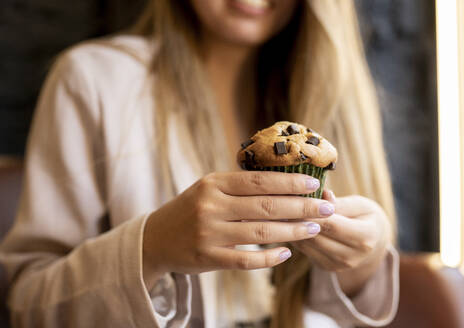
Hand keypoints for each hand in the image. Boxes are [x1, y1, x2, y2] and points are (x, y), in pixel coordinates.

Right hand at [142, 171, 334, 287]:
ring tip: (314, 229)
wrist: (155, 238)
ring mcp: (209, 233)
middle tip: (326, 207)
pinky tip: (287, 253)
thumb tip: (282, 182)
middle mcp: (211, 206)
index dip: (290, 181)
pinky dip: (270, 257)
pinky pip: (246, 259)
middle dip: (301, 206)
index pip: (259, 180)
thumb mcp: (208, 189)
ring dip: (293, 231)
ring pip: (261, 232)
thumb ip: (238, 186)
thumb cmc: (189, 210)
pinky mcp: (208, 258)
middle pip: (266, 205)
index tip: (314, 183)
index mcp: (213, 184)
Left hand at [291, 192, 390, 293]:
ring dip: (293, 228)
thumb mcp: (360, 204)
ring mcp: (338, 265)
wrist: (372, 242)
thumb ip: (340, 202)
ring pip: (308, 244)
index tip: (295, 197)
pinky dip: (295, 236)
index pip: (333, 224)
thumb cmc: (365, 216)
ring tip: (281, 210)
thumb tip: (323, 194)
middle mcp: (352, 256)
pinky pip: (305, 250)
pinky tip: (287, 222)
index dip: (312, 212)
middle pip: (318, 236)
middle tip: (281, 203)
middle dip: (299, 219)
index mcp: (366, 237)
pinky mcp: (326, 267)